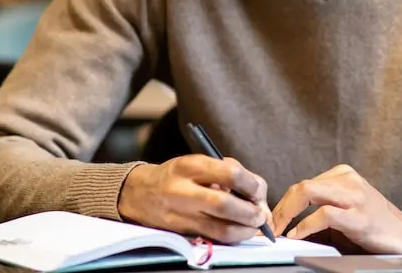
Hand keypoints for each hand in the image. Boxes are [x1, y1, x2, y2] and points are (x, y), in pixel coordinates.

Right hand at [117, 155, 271, 243]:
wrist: (141, 193)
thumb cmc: (179, 176)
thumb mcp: (200, 163)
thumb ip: (231, 173)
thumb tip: (259, 197)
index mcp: (190, 165)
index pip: (230, 173)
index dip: (251, 185)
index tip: (258, 190)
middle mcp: (183, 190)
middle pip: (224, 204)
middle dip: (250, 212)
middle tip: (260, 215)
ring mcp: (180, 213)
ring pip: (220, 228)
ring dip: (244, 230)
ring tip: (253, 226)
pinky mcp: (181, 231)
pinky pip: (213, 238)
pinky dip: (232, 237)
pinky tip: (239, 231)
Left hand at [270, 164, 401, 254]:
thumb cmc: (373, 226)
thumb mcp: (343, 212)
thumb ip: (318, 211)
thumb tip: (285, 224)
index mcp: (343, 175)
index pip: (303, 184)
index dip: (282, 204)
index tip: (272, 220)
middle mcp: (348, 180)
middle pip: (301, 186)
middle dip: (280, 208)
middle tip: (270, 226)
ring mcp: (354, 196)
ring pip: (308, 192)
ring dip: (287, 214)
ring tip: (279, 230)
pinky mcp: (359, 216)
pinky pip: (324, 215)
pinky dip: (306, 225)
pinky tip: (298, 234)